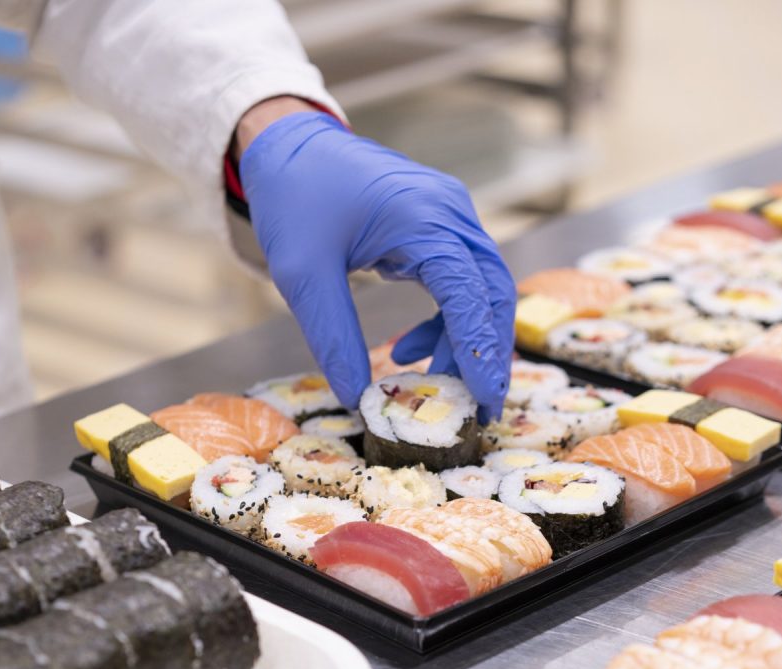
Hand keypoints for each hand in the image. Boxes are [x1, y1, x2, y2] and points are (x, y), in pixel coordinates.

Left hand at [238, 109, 514, 420]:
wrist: (289, 145)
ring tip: (432, 385)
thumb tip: (358, 400)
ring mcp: (451, 216)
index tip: (483, 401)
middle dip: (488, 355)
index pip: (469, 293)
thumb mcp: (302, 275)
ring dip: (466, 344)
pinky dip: (446, 324)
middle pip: (493, 293)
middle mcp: (450, 213)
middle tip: (479, 410)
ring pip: (483, 291)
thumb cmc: (295, 199)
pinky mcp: (441, 226)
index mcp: (422, 218)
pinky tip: (409, 350)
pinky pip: (462, 282)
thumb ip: (333, 338)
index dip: (479, 352)